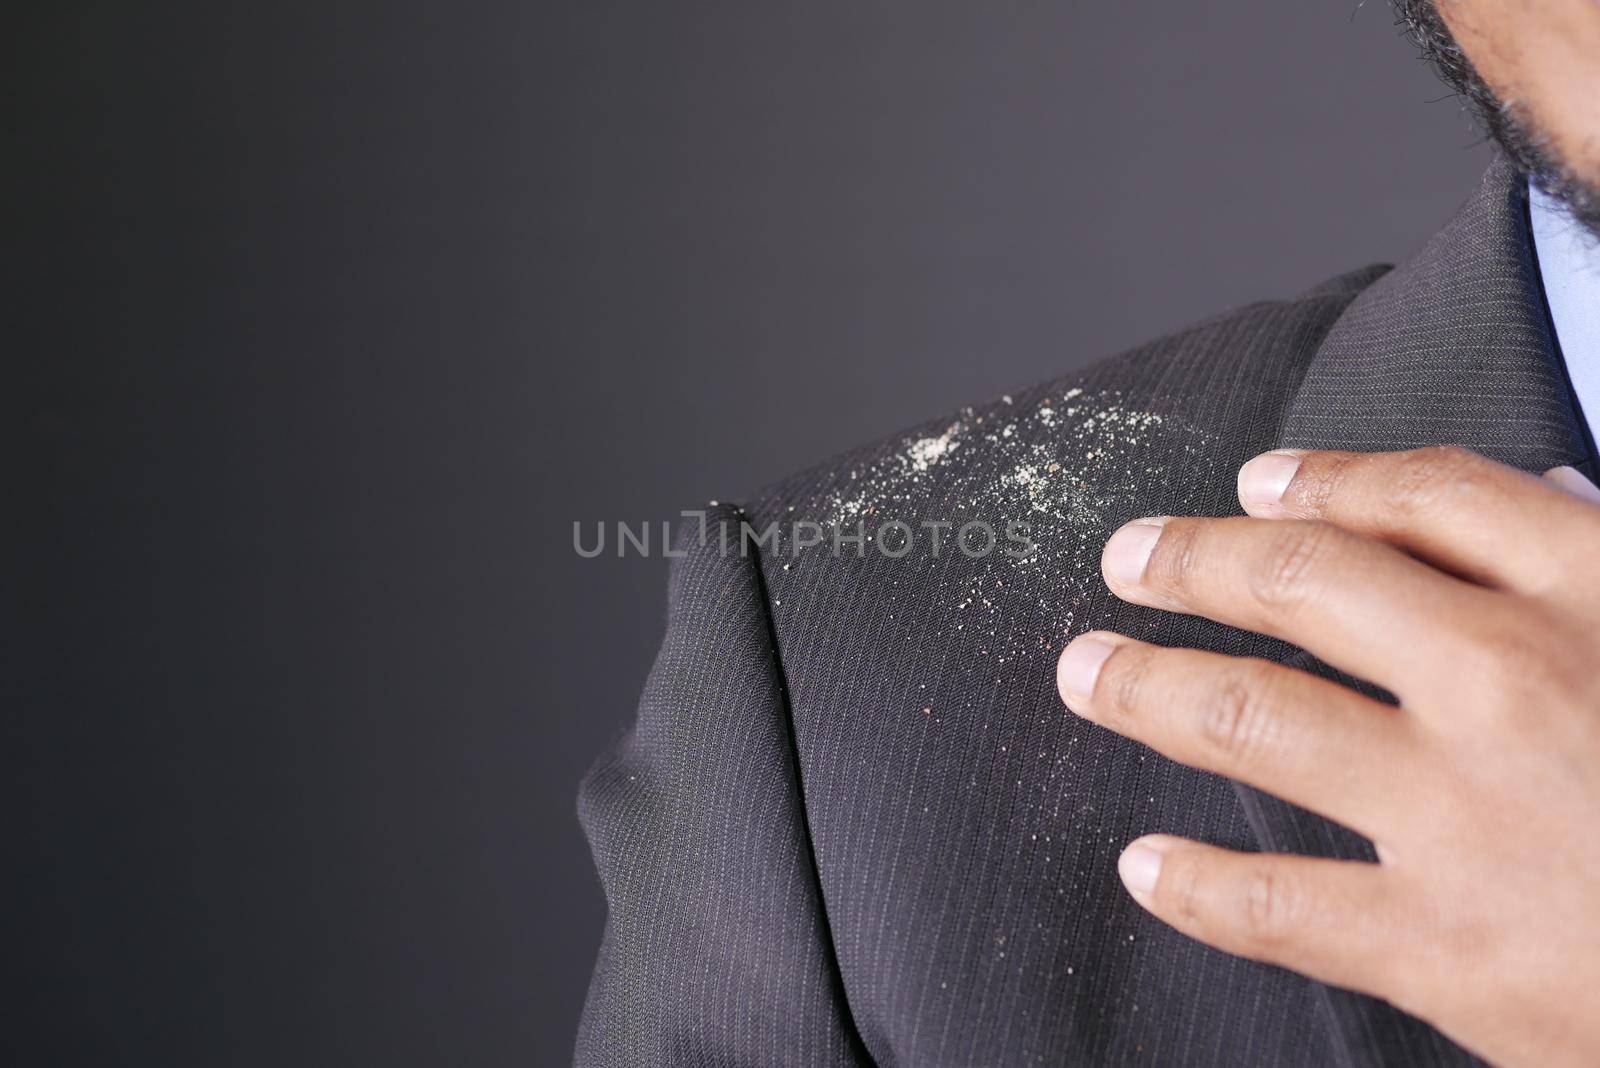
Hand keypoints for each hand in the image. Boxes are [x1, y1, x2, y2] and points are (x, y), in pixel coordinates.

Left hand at [1055, 446, 1599, 1066]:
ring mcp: (1466, 815)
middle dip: (1195, 562)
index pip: (1425, 499)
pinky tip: (1144, 865)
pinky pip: (1272, 903)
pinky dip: (1190, 882)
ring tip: (1085, 670)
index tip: (1259, 484)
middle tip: (1128, 558)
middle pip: (1303, 585)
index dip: (1322, 481)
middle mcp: (1512, 683)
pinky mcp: (1446, 946)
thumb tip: (1538, 497)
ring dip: (1145, 686)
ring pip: (1249, 717)